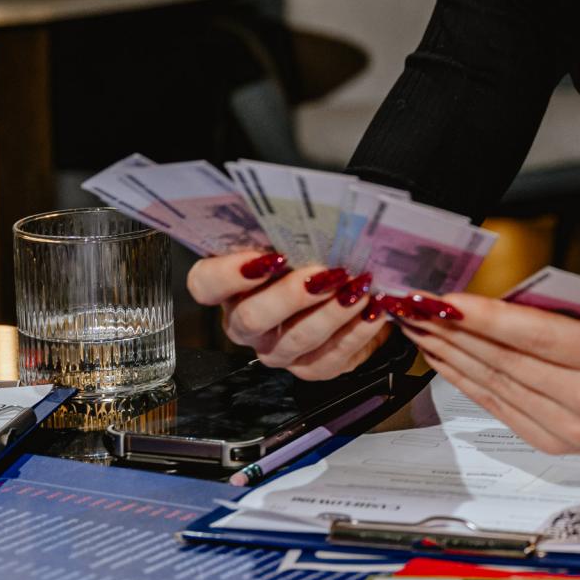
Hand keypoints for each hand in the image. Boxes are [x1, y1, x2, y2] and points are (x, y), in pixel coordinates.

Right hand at [188, 250, 392, 379]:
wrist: (349, 290)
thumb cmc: (315, 256)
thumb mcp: (296, 240)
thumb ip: (286, 231)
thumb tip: (303, 211)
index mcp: (230, 287)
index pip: (206, 284)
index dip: (229, 274)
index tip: (269, 258)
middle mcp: (246, 324)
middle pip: (253, 317)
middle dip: (291, 295)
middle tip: (326, 273)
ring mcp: (276, 350)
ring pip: (296, 339)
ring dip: (332, 312)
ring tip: (359, 288)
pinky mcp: (310, 368)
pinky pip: (330, 358)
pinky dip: (357, 332)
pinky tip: (374, 310)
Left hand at [393, 254, 579, 454]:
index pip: (541, 336)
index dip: (490, 319)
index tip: (450, 301)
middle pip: (506, 360)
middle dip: (454, 330)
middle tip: (416, 305)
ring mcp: (565, 427)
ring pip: (494, 383)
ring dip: (449, 353)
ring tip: (417, 325)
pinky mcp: (547, 441)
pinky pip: (495, 405)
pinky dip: (463, 379)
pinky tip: (441, 355)